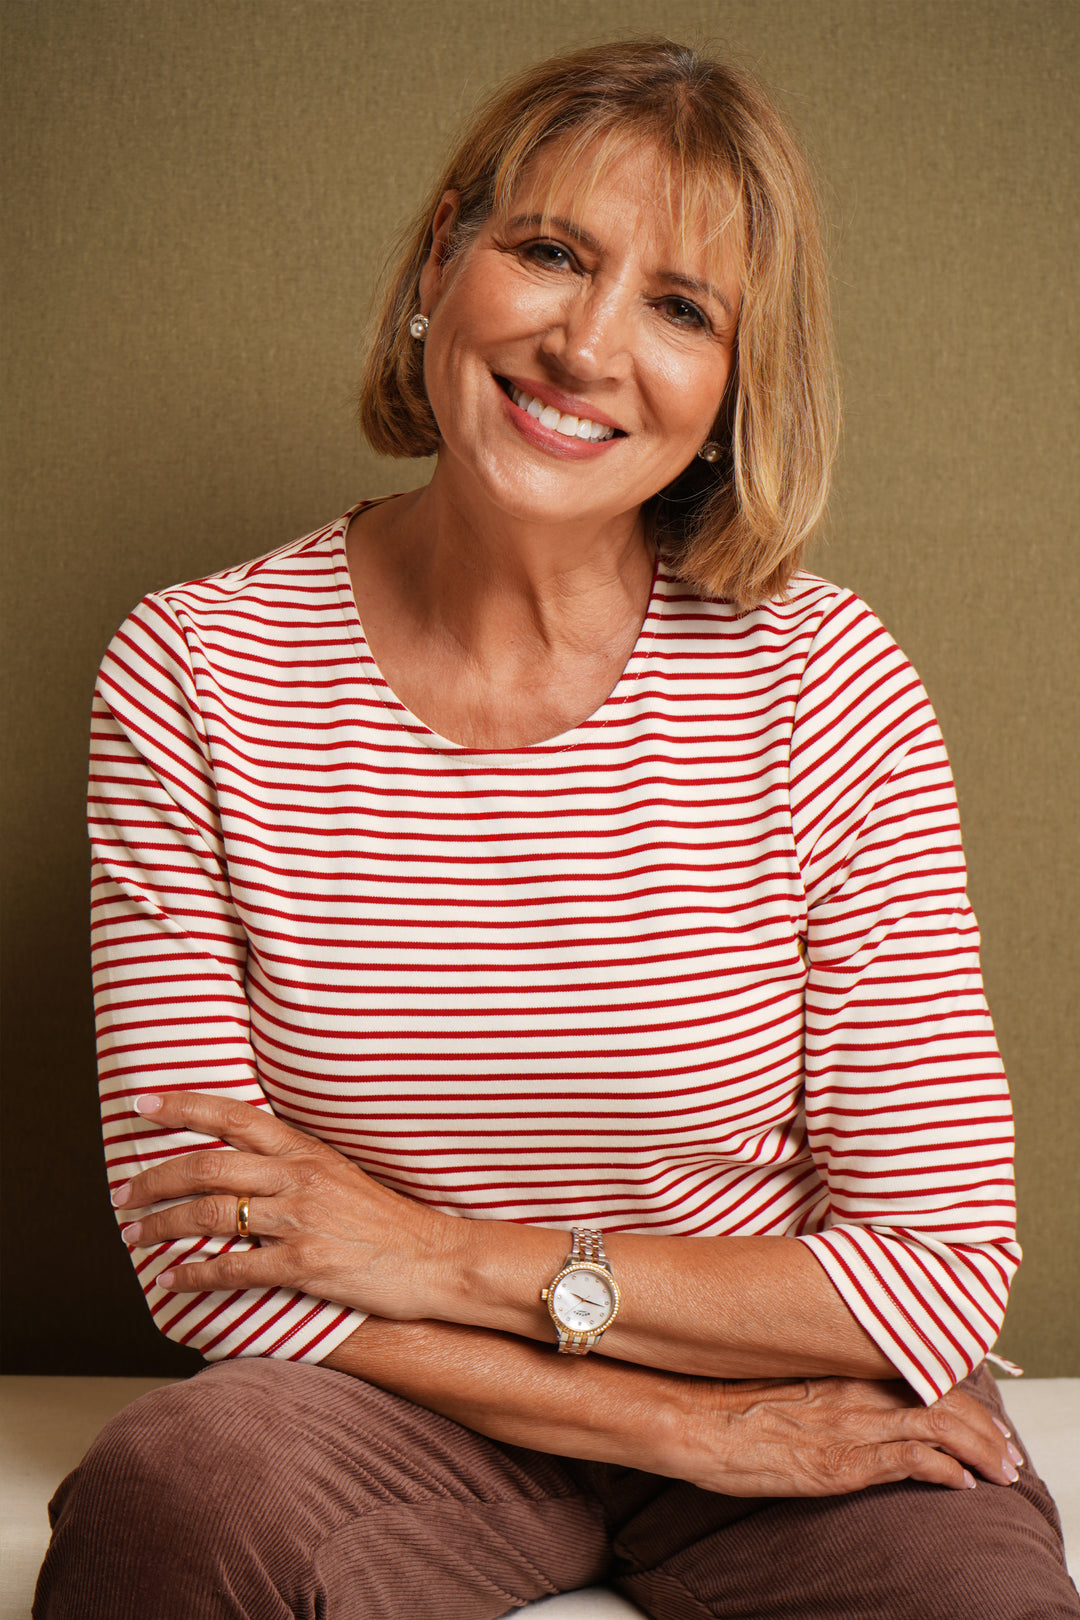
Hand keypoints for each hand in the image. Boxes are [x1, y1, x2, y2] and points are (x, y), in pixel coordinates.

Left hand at [112, 1090, 459, 1316]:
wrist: (434, 1258)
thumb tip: (239, 1165)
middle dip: (154, 1178)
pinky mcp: (305, 1266)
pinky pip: (234, 1268)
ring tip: (134, 1236)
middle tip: (122, 1193)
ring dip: (162, 1225)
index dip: (184, 1106)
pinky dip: (194, 1273)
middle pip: (208, 1166)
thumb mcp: (338, 1175)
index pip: (234, 1116)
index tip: (143, 1102)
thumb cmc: (384, 1220)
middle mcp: (299, 1178)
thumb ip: (291, 1166)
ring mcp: (301, 1221)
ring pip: (211, 1215)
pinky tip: (172, 1279)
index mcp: (305, 1150)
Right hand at [673, 1374, 1023, 1496]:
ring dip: (982, 1450)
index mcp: (841, 1357)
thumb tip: (828, 1373)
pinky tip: (963, 1485)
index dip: (955, 1383)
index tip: (972, 1401)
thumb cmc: (722, 1389)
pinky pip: (919, 1464)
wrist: (691, 1414)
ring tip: (1000, 1469)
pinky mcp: (848, 1463)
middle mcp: (857, 1385)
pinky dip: (950, 1474)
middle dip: (984, 1423)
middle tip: (1003, 1445)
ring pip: (945, 1428)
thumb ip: (816, 1366)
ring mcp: (856, 1424)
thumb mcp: (777, 1363)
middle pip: (944, 1396)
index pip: (919, 1365)